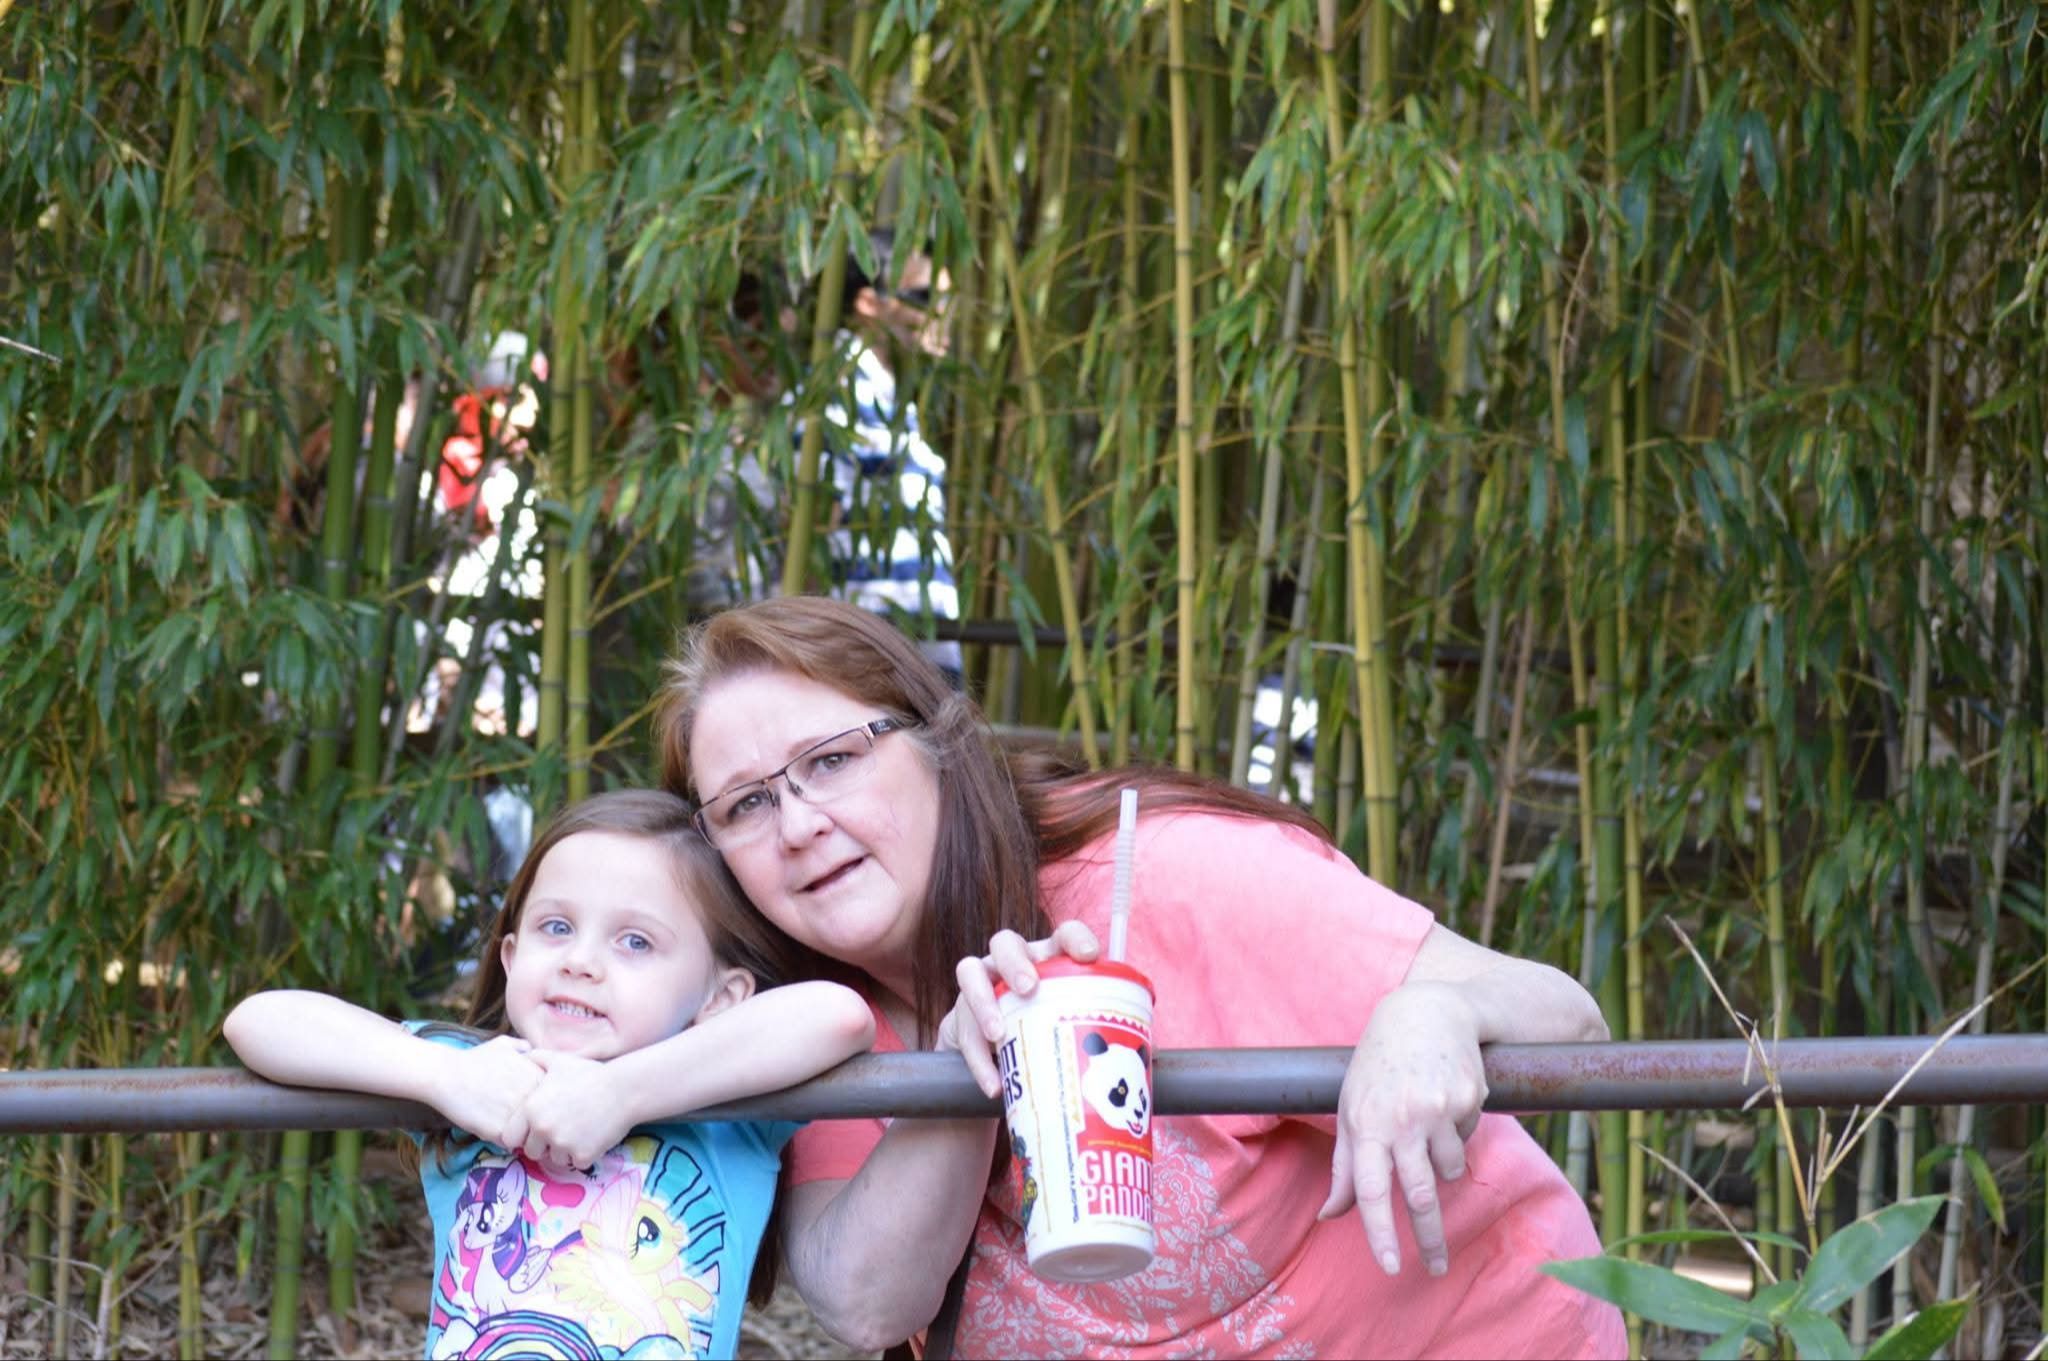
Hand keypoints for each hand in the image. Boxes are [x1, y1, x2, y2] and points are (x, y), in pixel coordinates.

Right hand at [434, 1035, 544, 1146]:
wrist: (446, 1075)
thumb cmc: (474, 1059)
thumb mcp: (505, 1045)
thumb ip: (524, 1047)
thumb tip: (533, 1050)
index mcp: (540, 1077)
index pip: (554, 1100)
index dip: (541, 1105)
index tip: (526, 1103)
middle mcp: (534, 1096)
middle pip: (544, 1120)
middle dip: (533, 1122)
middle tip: (516, 1118)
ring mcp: (519, 1115)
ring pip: (529, 1135)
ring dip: (519, 1134)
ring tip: (503, 1123)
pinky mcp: (501, 1131)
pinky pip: (510, 1143)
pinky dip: (502, 1139)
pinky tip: (489, 1127)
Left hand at [504, 1050, 631, 1171]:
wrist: (624, 1088)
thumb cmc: (591, 1074)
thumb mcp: (560, 1061)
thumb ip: (537, 1058)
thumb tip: (525, 1054)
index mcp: (532, 1109)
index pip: (511, 1138)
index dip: (522, 1135)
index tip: (536, 1131)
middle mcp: (543, 1129)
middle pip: (532, 1152)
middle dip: (544, 1146)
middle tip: (562, 1132)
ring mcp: (563, 1144)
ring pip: (555, 1160)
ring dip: (566, 1151)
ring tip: (581, 1131)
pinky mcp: (583, 1155)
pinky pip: (577, 1163)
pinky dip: (585, 1154)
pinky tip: (594, 1136)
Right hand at [941, 921, 1099, 1098]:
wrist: (995, 1073)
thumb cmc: (1046, 1044)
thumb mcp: (1070, 1033)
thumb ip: (1098, 1036)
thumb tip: (1150, 1061)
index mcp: (1048, 963)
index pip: (1061, 936)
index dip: (1075, 937)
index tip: (1091, 955)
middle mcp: (1010, 965)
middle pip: (1006, 942)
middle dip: (1017, 961)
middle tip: (1029, 988)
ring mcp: (980, 986)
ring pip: (970, 971)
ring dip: (983, 1001)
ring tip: (999, 1035)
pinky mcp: (956, 1017)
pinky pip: (959, 1027)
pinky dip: (976, 1057)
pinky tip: (993, 1084)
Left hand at [1318, 981, 1487, 1278]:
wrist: (1425, 1012)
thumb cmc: (1378, 1066)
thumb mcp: (1351, 1108)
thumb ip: (1344, 1167)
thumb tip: (1329, 1216)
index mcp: (1366, 1123)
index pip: (1369, 1189)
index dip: (1379, 1231)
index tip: (1388, 1267)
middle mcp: (1402, 1119)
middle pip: (1419, 1197)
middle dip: (1429, 1240)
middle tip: (1435, 1268)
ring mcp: (1438, 1110)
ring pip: (1449, 1172)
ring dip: (1442, 1167)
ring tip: (1428, 1130)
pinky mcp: (1469, 1099)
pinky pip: (1466, 1140)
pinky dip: (1456, 1134)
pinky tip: (1443, 1102)